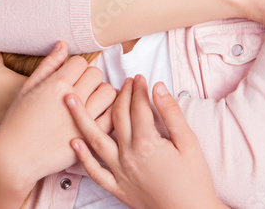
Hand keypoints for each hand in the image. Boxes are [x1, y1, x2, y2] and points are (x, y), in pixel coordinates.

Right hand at [0, 42, 116, 185]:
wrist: (15, 157)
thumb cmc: (18, 121)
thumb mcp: (27, 89)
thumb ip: (48, 65)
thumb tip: (63, 44)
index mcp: (56, 85)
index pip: (80, 62)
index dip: (76, 67)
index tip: (71, 75)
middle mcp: (72, 100)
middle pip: (96, 74)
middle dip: (90, 78)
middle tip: (82, 87)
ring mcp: (83, 121)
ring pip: (109, 93)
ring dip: (103, 93)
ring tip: (93, 100)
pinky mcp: (90, 139)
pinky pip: (112, 118)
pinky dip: (110, 113)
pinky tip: (101, 114)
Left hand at [67, 76, 227, 208]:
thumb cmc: (195, 182)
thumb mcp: (189, 144)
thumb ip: (172, 114)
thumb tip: (158, 87)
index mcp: (148, 144)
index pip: (138, 108)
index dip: (138, 90)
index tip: (139, 78)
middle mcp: (129, 156)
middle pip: (118, 118)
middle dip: (119, 96)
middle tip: (121, 82)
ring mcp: (120, 172)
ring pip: (96, 140)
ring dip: (81, 118)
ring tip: (69, 99)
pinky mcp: (117, 187)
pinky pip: (95, 172)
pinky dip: (83, 157)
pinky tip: (74, 142)